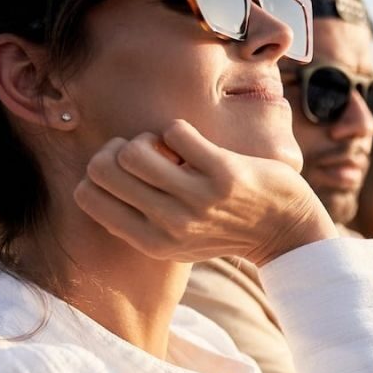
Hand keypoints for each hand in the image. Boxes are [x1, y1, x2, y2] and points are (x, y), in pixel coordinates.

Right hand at [74, 120, 334, 264]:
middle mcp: (170, 225)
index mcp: (152, 242)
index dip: (98, 171)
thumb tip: (96, 175)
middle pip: (102, 168)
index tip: (125, 169)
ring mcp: (197, 200)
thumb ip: (138, 220)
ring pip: (133, 150)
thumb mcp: (176, 241)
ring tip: (170, 148)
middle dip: (118, 148)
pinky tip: (196, 145)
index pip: (86, 196)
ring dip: (149, 138)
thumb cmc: (226, 228)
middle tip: (146, 152)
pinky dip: (180, 130)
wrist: (286, 230)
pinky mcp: (223, 174)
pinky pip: (174, 132)